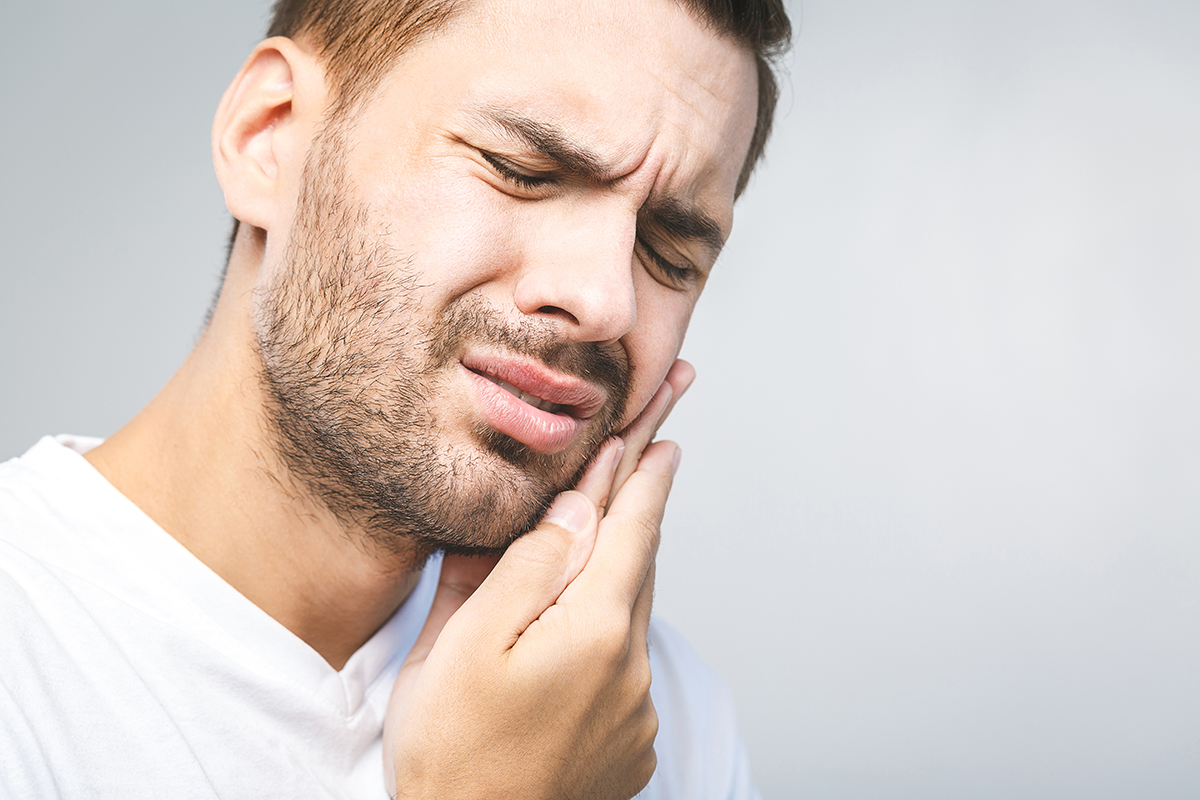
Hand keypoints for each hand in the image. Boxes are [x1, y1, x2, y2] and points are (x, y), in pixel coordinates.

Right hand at [382, 360, 693, 798]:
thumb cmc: (452, 751)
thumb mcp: (466, 643)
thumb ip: (527, 567)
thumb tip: (575, 507)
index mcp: (594, 631)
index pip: (631, 530)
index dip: (644, 477)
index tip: (661, 436)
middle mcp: (631, 668)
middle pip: (640, 567)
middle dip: (640, 510)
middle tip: (650, 453)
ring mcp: (635, 711)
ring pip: (631, 617)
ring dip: (621, 571)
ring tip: (603, 535)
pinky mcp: (630, 743)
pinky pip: (625, 666)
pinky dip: (607, 633)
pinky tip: (572, 633)